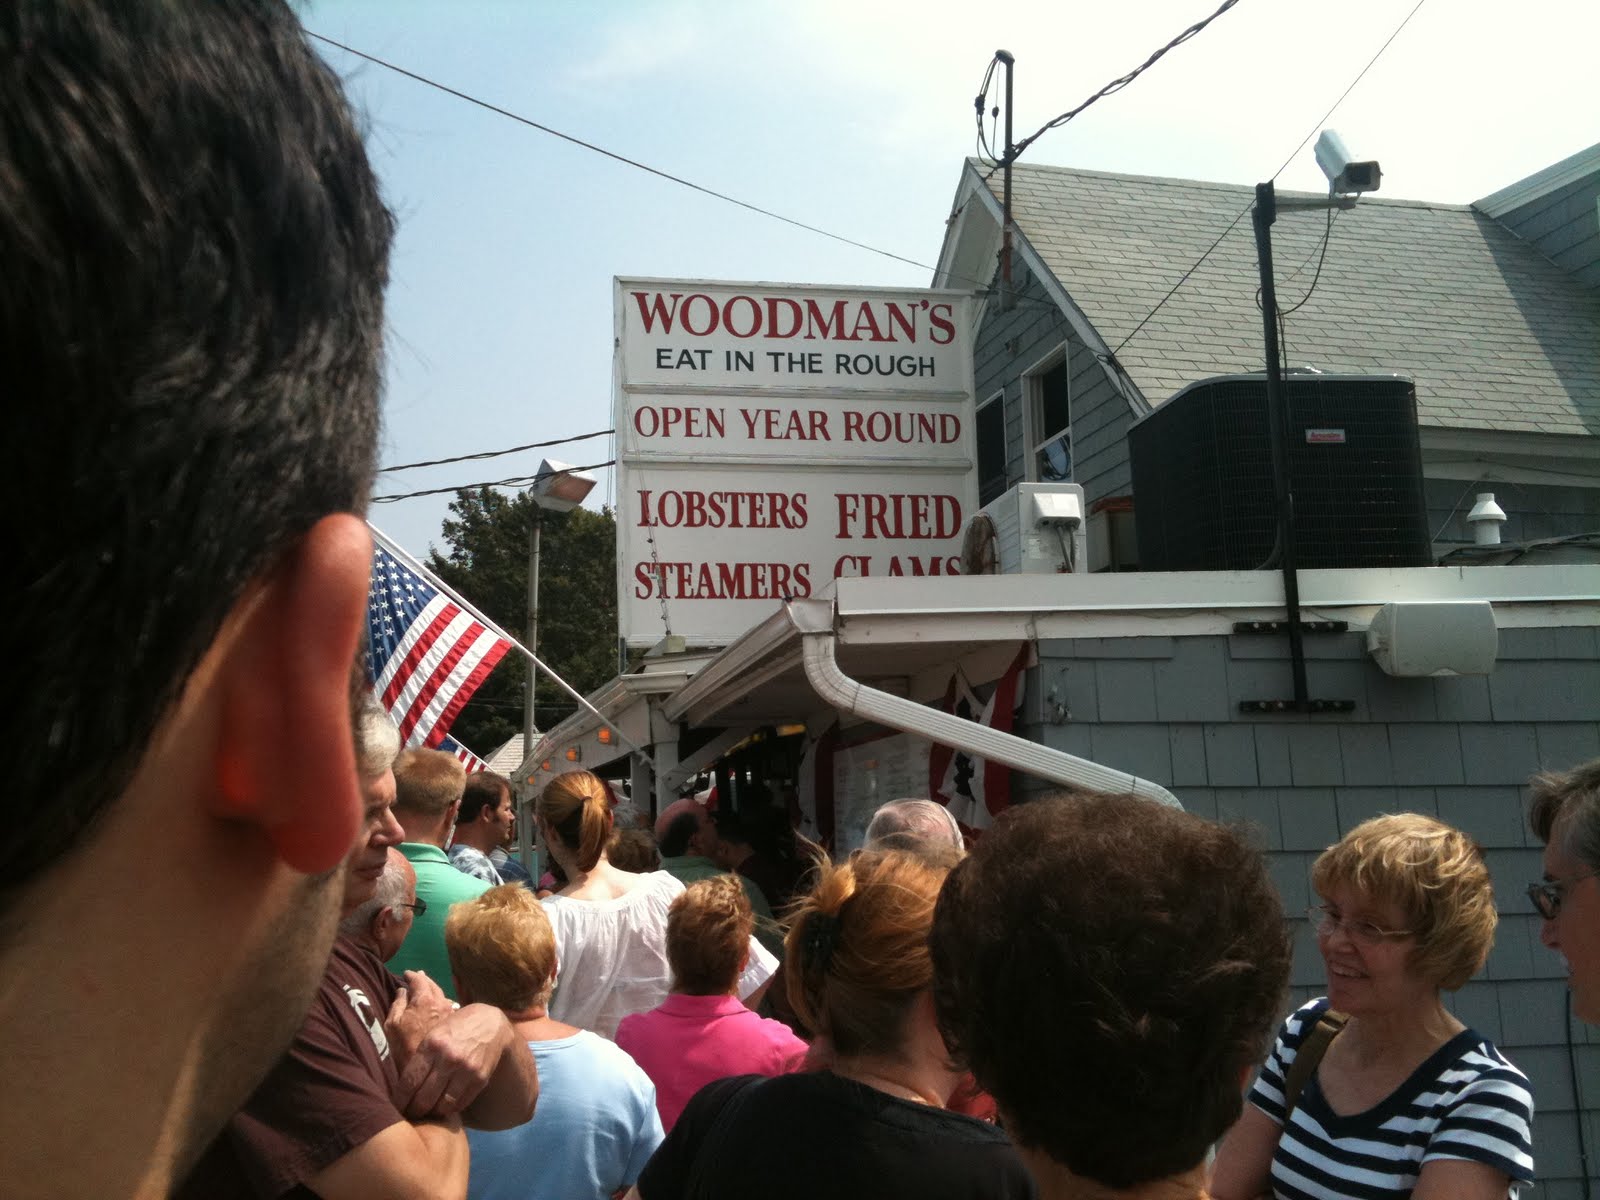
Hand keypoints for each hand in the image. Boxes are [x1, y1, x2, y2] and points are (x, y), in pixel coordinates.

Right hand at [385, 970, 454, 1065]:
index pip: (419, 980)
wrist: (425, 1068)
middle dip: (424, 980)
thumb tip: (402, 990)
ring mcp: (449, 1012)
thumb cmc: (403, 1046)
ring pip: (442, 994)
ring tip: (427, 988)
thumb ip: (398, 1004)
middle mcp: (441, 1002)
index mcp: (425, 999)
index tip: (406, 973)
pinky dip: (441, 1000)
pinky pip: (447, 1005)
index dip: (411, 975)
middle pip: (433, 985)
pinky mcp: (454, 1023)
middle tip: (418, 976)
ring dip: (433, 989)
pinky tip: (438, 1003)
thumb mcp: (392, 1024)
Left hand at [392, 1002, 513, 1121]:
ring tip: (425, 1115)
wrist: (491, 1024)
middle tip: (408, 1115)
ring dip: (432, 1114)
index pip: (409, 1082)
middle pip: (424, 1098)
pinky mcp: (480, 1079)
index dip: (400, 1100)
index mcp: (432, 1044)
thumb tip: (400, 1083)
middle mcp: (449, 1058)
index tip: (395, 1108)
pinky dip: (449, 1110)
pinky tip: (443, 1108)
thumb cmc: (456, 1028)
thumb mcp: (434, 1033)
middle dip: (413, 1111)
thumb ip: (419, 1056)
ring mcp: (466, 1070)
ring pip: (442, 1106)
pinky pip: (460, 1104)